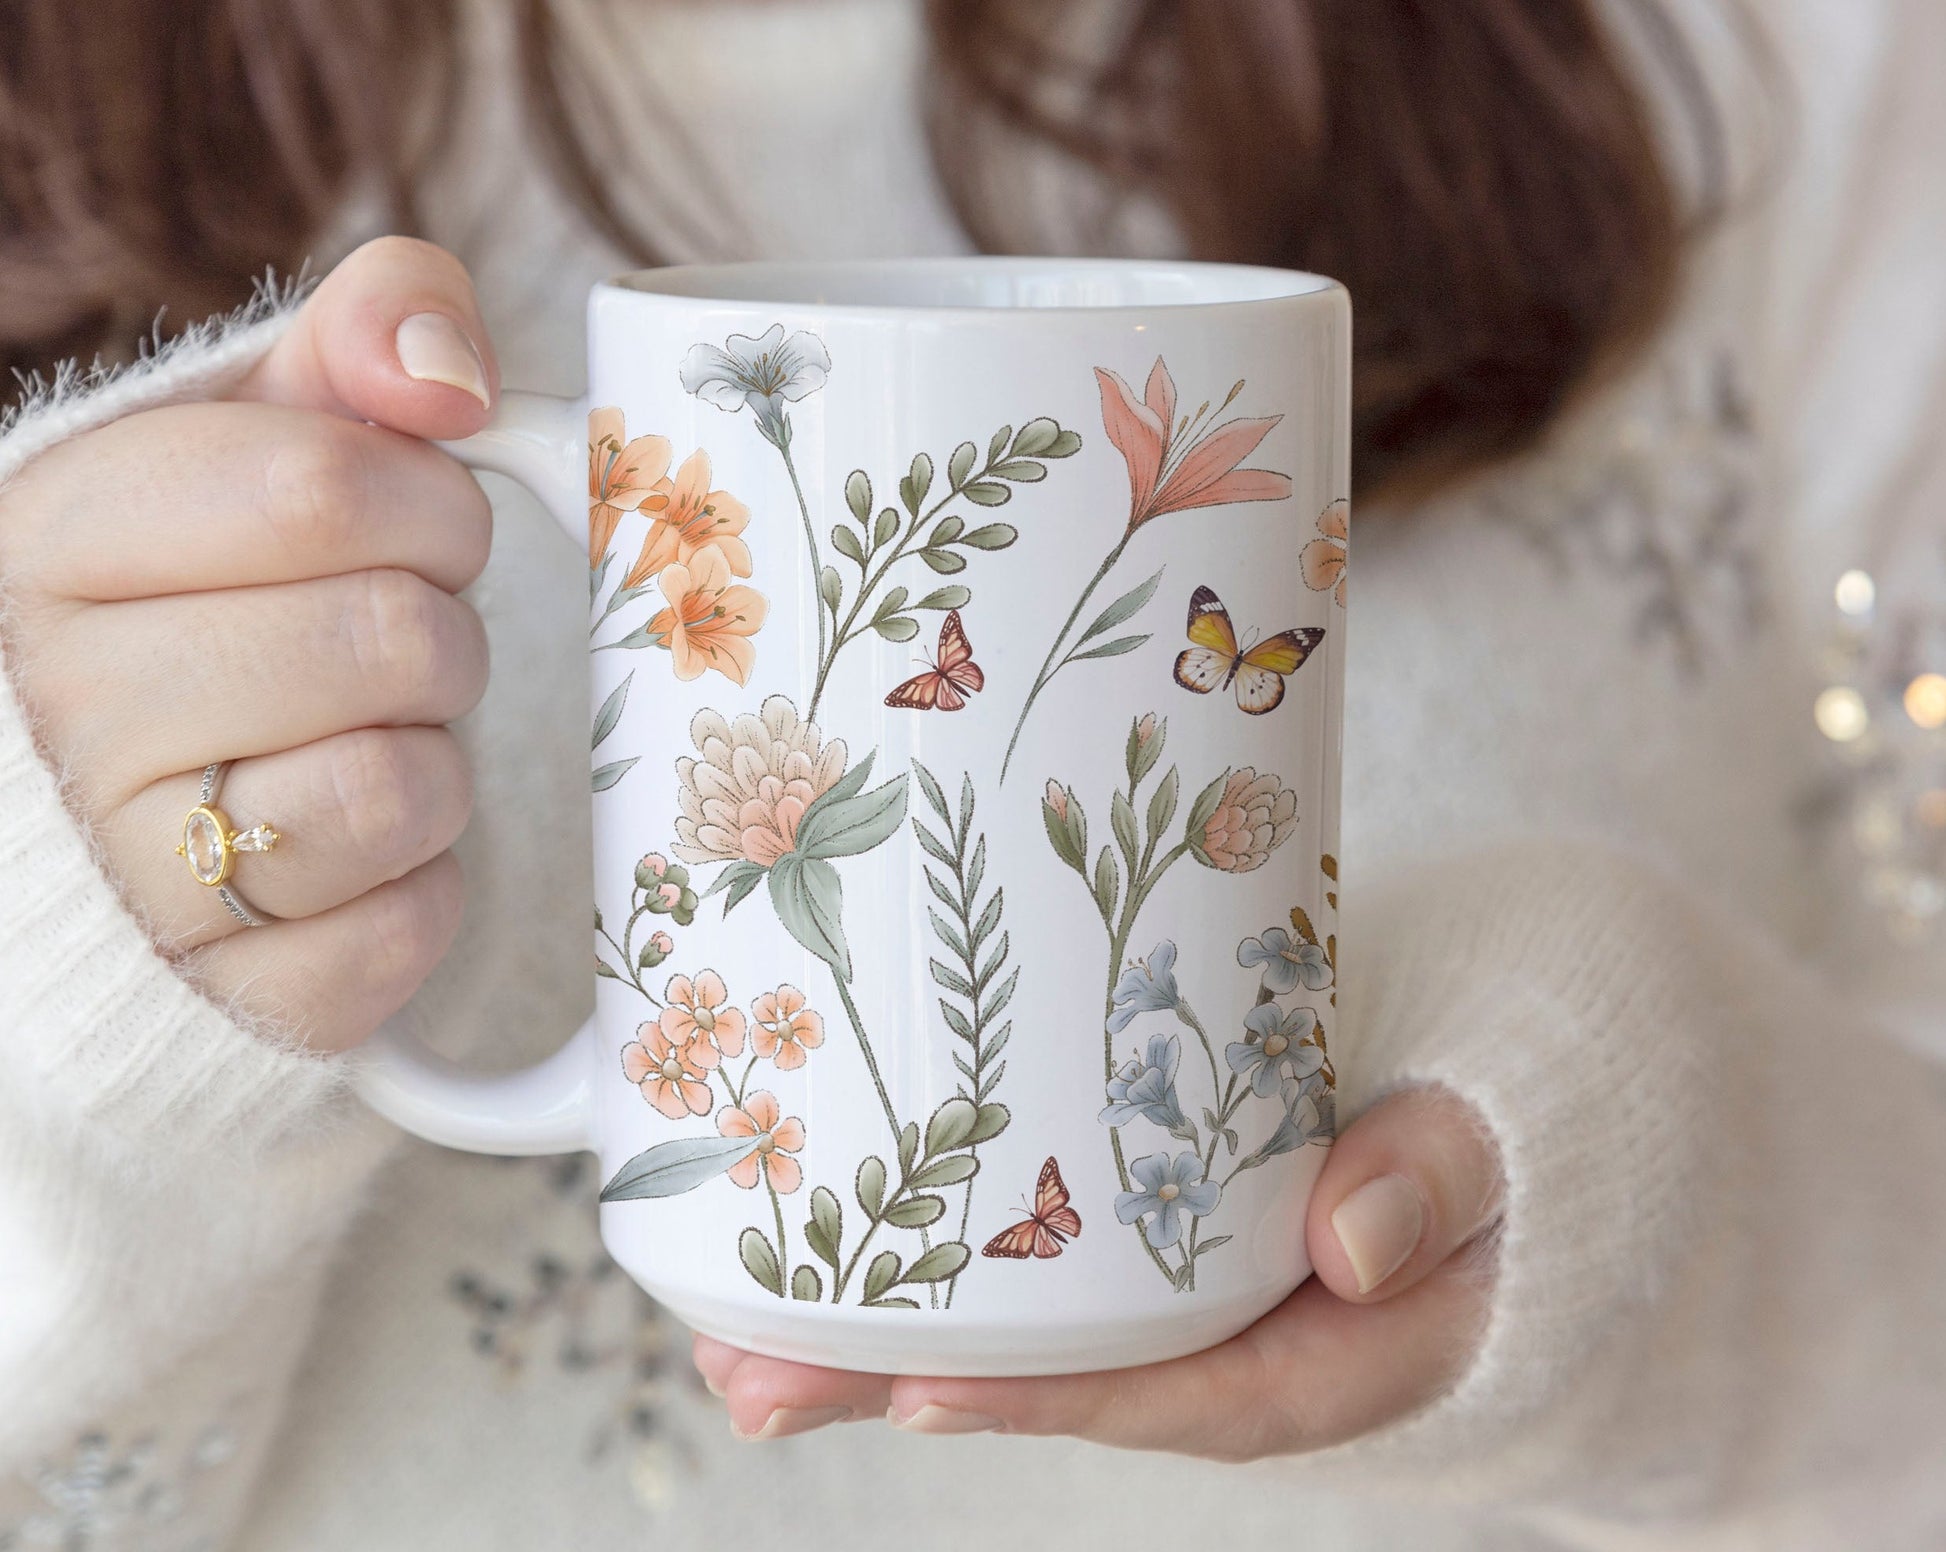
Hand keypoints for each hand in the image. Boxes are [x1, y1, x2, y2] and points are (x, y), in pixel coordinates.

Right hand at [0, 237, 500, 1050]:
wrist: (122, 817)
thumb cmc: (215, 599)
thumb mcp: (258, 432)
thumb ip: (359, 339)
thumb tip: (447, 368)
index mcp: (50, 542)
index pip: (322, 486)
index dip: (428, 503)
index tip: (416, 527)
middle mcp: (60, 713)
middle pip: (388, 638)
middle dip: (439, 633)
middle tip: (389, 647)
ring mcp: (130, 876)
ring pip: (403, 788)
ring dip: (432, 760)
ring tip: (358, 745)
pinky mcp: (228, 998)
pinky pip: (409, 926)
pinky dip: (422, 887)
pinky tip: (352, 857)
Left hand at [693, 1087, 1504, 1456]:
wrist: (1491, 1113)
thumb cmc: (1490, 1135)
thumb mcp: (1494, 1150)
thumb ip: (1439, 1175)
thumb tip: (1356, 1238)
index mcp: (1314, 1348)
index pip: (1168, 1391)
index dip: (1042, 1397)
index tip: (919, 1390)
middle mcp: (1218, 1334)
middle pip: (1050, 1375)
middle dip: (893, 1382)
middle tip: (747, 1379)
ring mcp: (1166, 1280)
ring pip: (1014, 1320)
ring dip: (870, 1326)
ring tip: (725, 1330)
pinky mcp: (1134, 1224)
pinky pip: (1026, 1255)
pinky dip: (921, 1253)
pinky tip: (811, 1240)